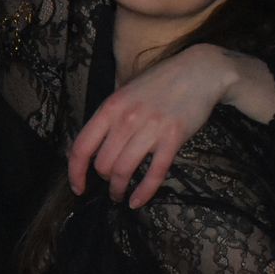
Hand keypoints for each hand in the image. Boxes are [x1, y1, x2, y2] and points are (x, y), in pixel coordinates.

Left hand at [70, 43, 237, 206]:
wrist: (199, 71)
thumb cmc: (158, 83)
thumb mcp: (125, 93)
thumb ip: (109, 117)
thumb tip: (92, 147)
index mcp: (110, 108)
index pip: (81, 147)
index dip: (75, 172)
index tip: (77, 187)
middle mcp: (126, 120)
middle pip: (102, 164)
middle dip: (103, 180)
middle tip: (110, 183)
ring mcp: (150, 129)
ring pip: (123, 171)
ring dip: (118, 189)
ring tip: (119, 194)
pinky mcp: (173, 138)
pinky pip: (154, 173)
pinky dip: (143, 192)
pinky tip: (137, 202)